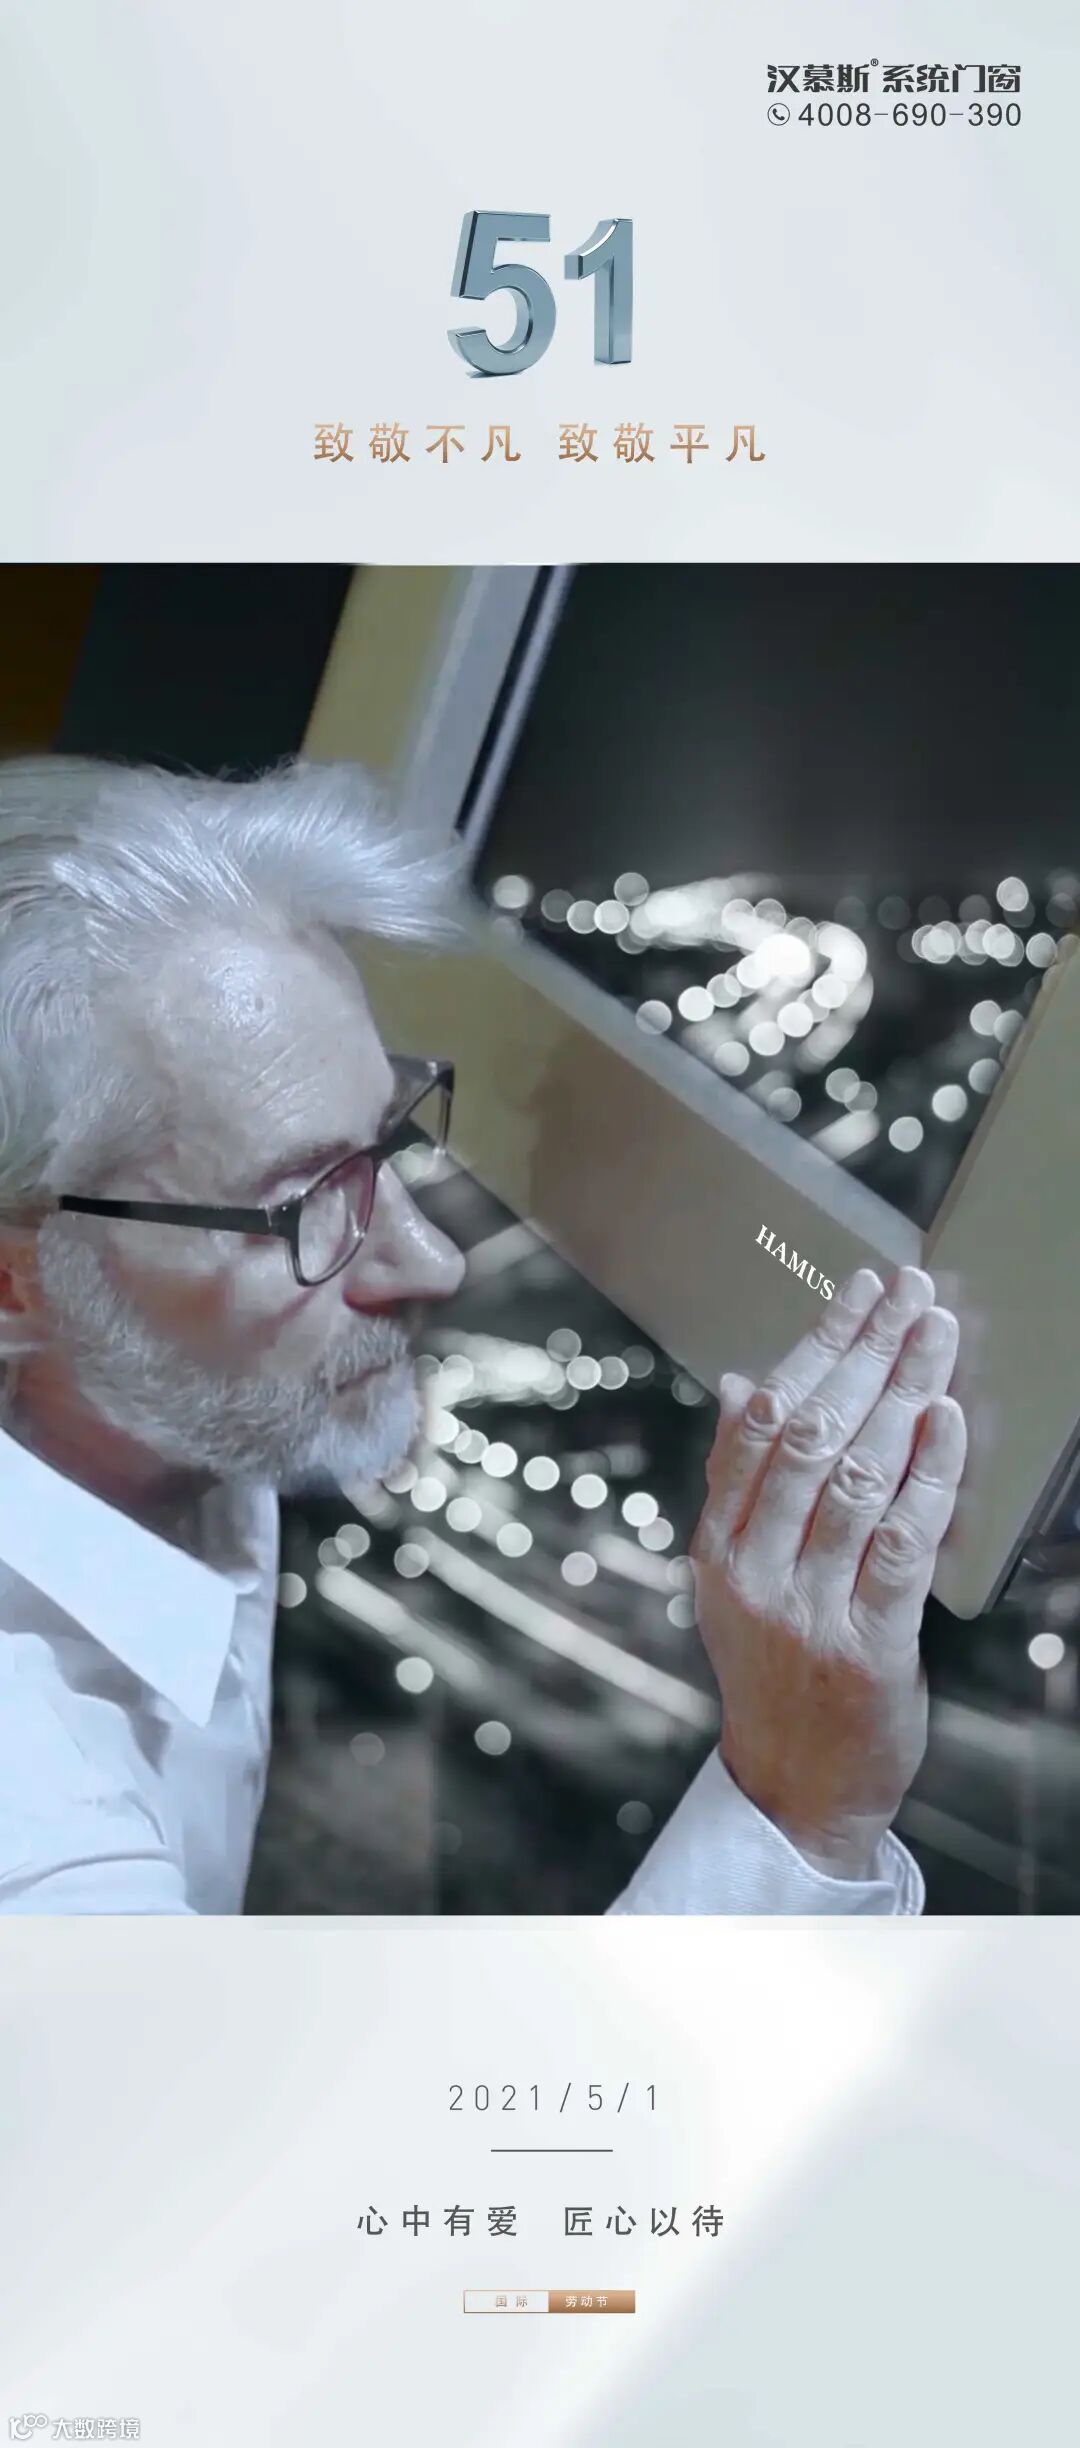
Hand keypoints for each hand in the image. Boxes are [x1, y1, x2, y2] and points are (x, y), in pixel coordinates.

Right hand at [689, 1264, 965, 1879]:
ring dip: (902, 1395)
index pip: (764, 1421)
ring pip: (856, 1478)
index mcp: (720, 1546)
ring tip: (935, 1337)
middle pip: (811, 1436)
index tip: (858, 1293)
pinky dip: (926, 1476)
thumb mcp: (736, 1577)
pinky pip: (900, 1544)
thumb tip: (735, 1384)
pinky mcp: (867, 1646)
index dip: (815, 1347)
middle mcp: (756, 1572)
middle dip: (866, 1352)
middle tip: (910, 1294)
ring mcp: (809, 1610)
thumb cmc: (777, 1671)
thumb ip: (739, 1483)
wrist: (795, 1788)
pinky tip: (944, 1424)